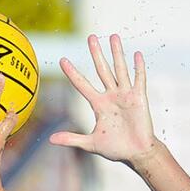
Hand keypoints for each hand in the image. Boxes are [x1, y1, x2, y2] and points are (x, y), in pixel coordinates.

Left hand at [50, 34, 157, 164]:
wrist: (136, 154)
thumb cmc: (116, 148)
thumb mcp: (91, 144)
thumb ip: (72, 139)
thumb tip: (50, 139)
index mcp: (98, 104)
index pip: (82, 85)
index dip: (72, 73)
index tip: (62, 59)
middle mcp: (111, 96)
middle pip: (102, 70)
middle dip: (96, 54)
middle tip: (90, 37)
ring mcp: (125, 95)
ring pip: (119, 70)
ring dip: (117, 53)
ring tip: (113, 36)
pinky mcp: (139, 98)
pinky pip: (138, 80)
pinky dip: (138, 68)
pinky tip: (137, 54)